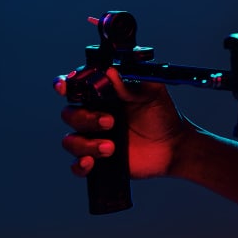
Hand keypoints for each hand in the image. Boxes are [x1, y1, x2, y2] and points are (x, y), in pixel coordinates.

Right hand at [57, 67, 189, 180]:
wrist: (173, 146)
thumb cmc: (162, 114)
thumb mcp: (153, 93)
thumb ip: (132, 82)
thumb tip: (111, 72)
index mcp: (105, 95)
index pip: (77, 87)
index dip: (65, 84)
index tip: (63, 86)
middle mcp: (94, 115)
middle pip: (70, 114)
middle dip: (85, 118)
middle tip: (110, 121)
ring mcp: (94, 139)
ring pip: (70, 141)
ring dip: (85, 144)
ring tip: (110, 147)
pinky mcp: (97, 161)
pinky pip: (76, 166)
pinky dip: (79, 165)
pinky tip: (91, 163)